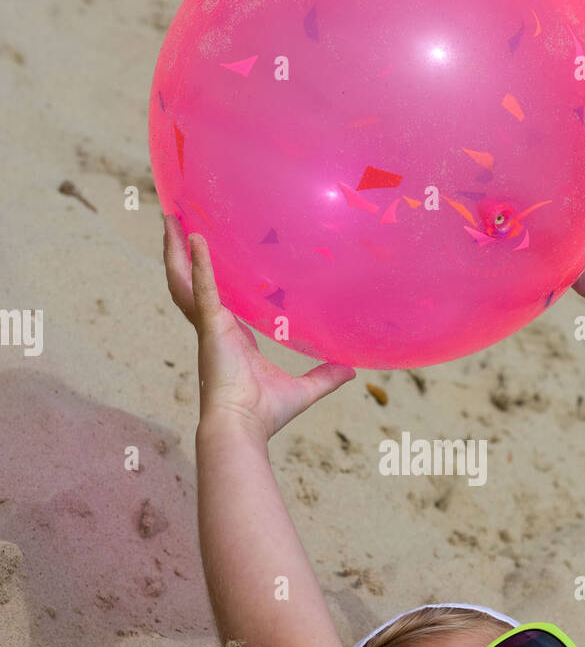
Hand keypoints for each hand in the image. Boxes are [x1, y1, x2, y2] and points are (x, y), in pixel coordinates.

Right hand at [163, 214, 355, 438]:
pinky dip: (199, 264)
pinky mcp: (211, 328)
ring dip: (177, 250)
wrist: (242, 427)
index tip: (206, 254)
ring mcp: (210, 326)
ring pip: (185, 280)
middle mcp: (216, 327)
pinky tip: (195, 239)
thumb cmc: (264, 414)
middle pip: (191, 281)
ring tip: (171, 219)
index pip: (216, 297)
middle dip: (181, 253)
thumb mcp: (303, 389)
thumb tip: (351, 371)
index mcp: (232, 337)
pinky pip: (203, 289)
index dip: (208, 275)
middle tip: (176, 221)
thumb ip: (324, 376)